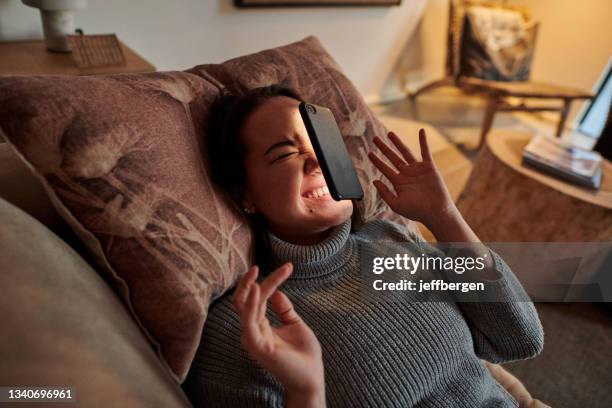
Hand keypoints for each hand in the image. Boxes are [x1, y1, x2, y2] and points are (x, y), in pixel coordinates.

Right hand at [233, 263, 324, 407]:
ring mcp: (253, 338)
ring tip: (257, 273)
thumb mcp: (295, 324)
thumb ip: (284, 309)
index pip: (259, 298)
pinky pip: (249, 322)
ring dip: (249, 289)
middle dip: (249, 281)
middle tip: (259, 266)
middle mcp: (254, 330)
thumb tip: (276, 292)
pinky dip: (251, 305)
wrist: (312, 377)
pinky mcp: (257, 346)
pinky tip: (257, 289)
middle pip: (245, 300)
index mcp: (261, 325)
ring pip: (244, 308)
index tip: (288, 267)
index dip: (271, 280)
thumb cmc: (304, 354)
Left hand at [368, 129, 456, 228]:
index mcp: (398, 182)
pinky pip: (425, 151)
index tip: (368, 153)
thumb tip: (374, 181)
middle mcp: (406, 174)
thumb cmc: (417, 211)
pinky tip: (421, 131)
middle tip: (374, 138)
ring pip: (405, 152)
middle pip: (392, 157)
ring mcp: (417, 169)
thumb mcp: (396, 204)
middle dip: (383, 148)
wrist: (436, 212)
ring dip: (398, 142)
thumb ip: (384, 192)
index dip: (376, 160)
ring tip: (389, 133)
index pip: (384, 168)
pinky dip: (423, 141)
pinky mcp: (429, 167)